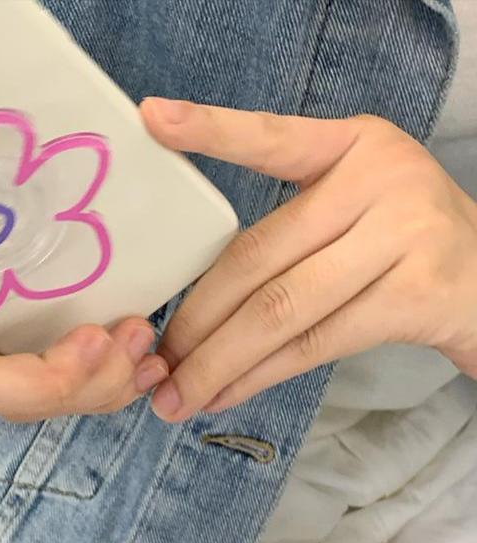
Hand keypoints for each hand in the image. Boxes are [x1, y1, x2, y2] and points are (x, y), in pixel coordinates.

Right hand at [0, 241, 168, 420]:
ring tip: (149, 349)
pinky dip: (120, 375)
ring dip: (116, 381)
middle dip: (95, 382)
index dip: (43, 380)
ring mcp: (16, 372)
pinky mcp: (41, 357)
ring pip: (69, 398)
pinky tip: (151, 361)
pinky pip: (84, 382)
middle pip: (40, 402)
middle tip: (136, 338)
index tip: (93, 339)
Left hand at [140, 97, 476, 421]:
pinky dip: (260, 375)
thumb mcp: (355, 205)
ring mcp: (404, 236)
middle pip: (259, 255)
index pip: (272, 137)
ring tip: (176, 394)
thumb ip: (289, 224)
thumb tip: (192, 294)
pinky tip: (225, 393)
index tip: (153, 119)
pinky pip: (315, 344)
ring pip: (280, 308)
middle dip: (197, 316)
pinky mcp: (417, 297)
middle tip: (155, 358)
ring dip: (218, 359)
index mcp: (352, 146)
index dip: (212, 130)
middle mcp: (379, 180)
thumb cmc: (400, 242)